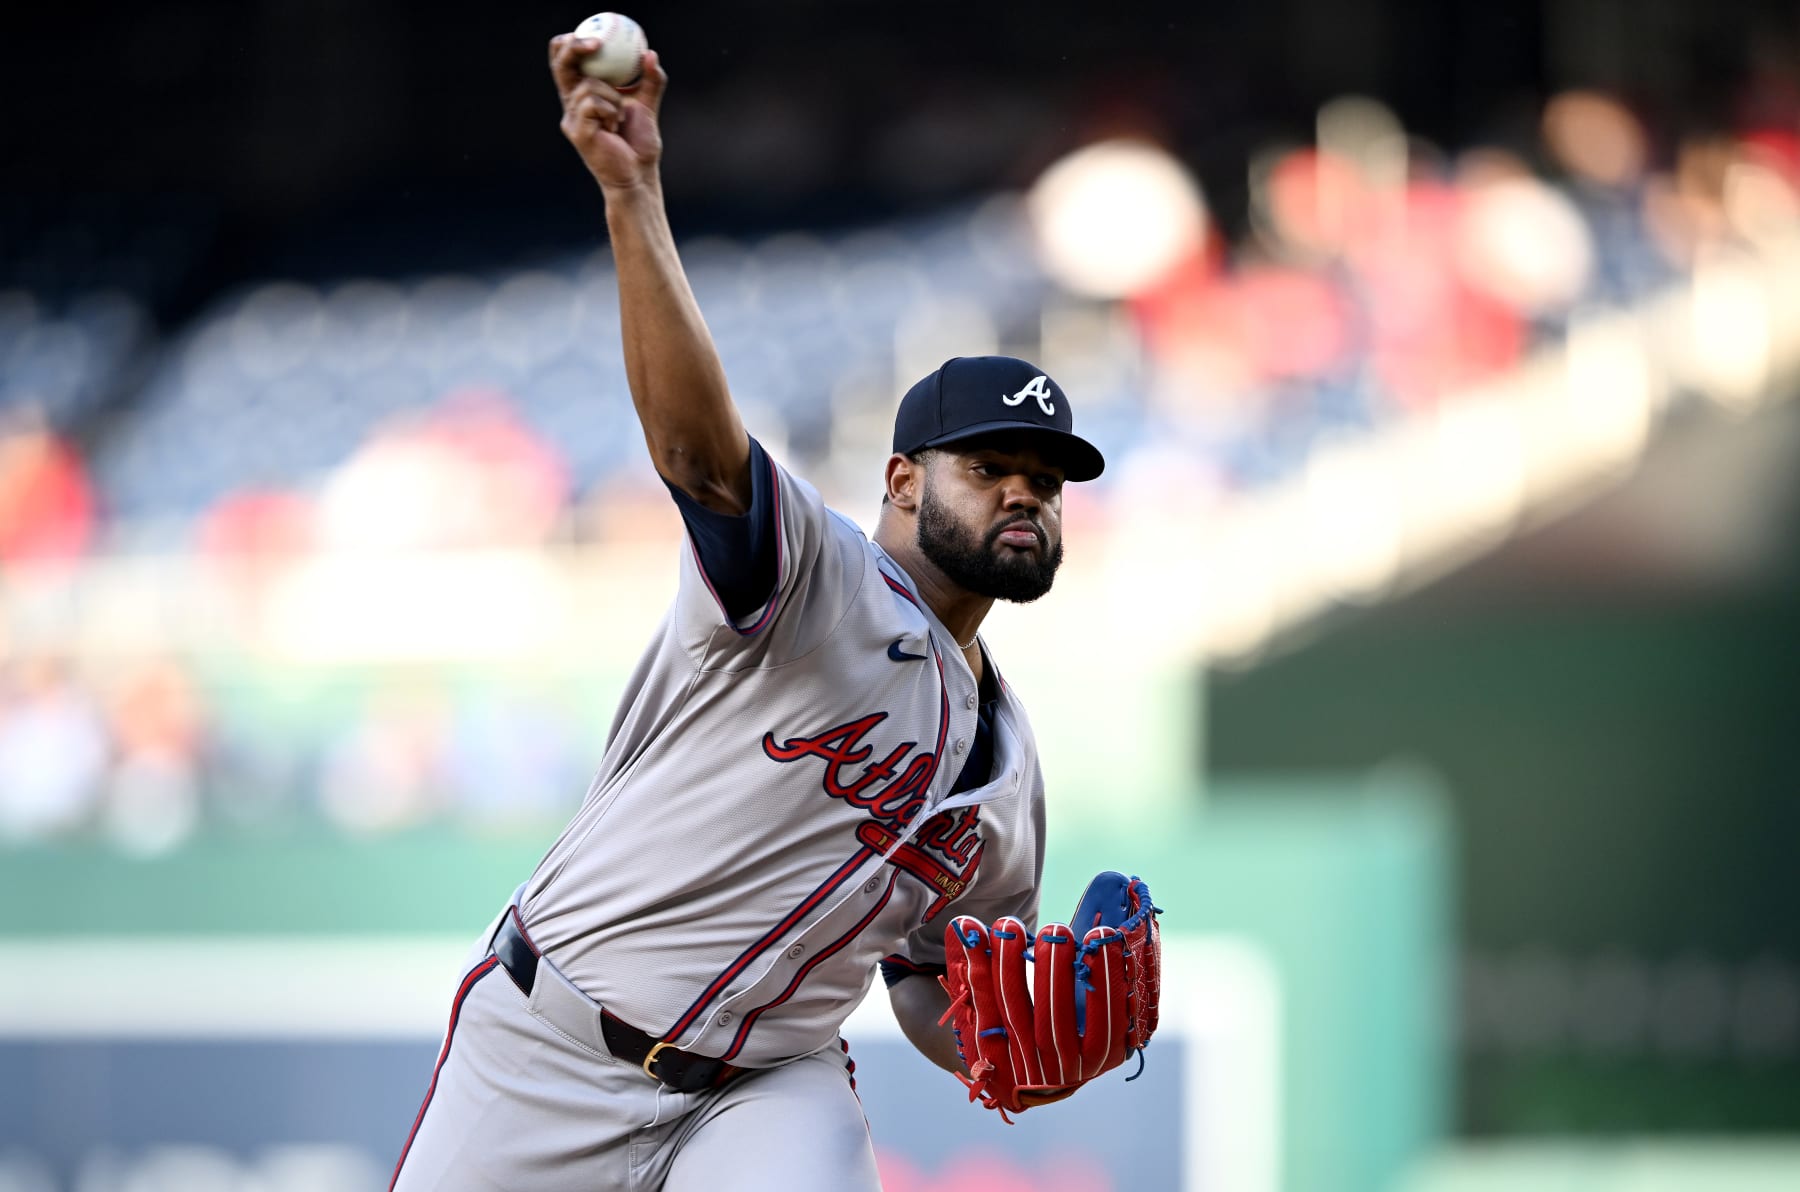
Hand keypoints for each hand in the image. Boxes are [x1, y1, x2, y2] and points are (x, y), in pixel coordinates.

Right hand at [548, 35, 667, 191]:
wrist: (639, 175)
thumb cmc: (640, 144)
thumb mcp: (647, 105)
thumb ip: (651, 79)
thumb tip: (650, 53)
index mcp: (582, 96)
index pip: (565, 63)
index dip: (569, 44)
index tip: (592, 36)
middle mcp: (572, 106)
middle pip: (561, 66)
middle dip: (574, 48)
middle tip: (595, 43)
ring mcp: (571, 119)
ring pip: (588, 86)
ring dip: (613, 96)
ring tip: (620, 117)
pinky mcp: (577, 131)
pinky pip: (593, 104)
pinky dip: (611, 110)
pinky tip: (615, 126)